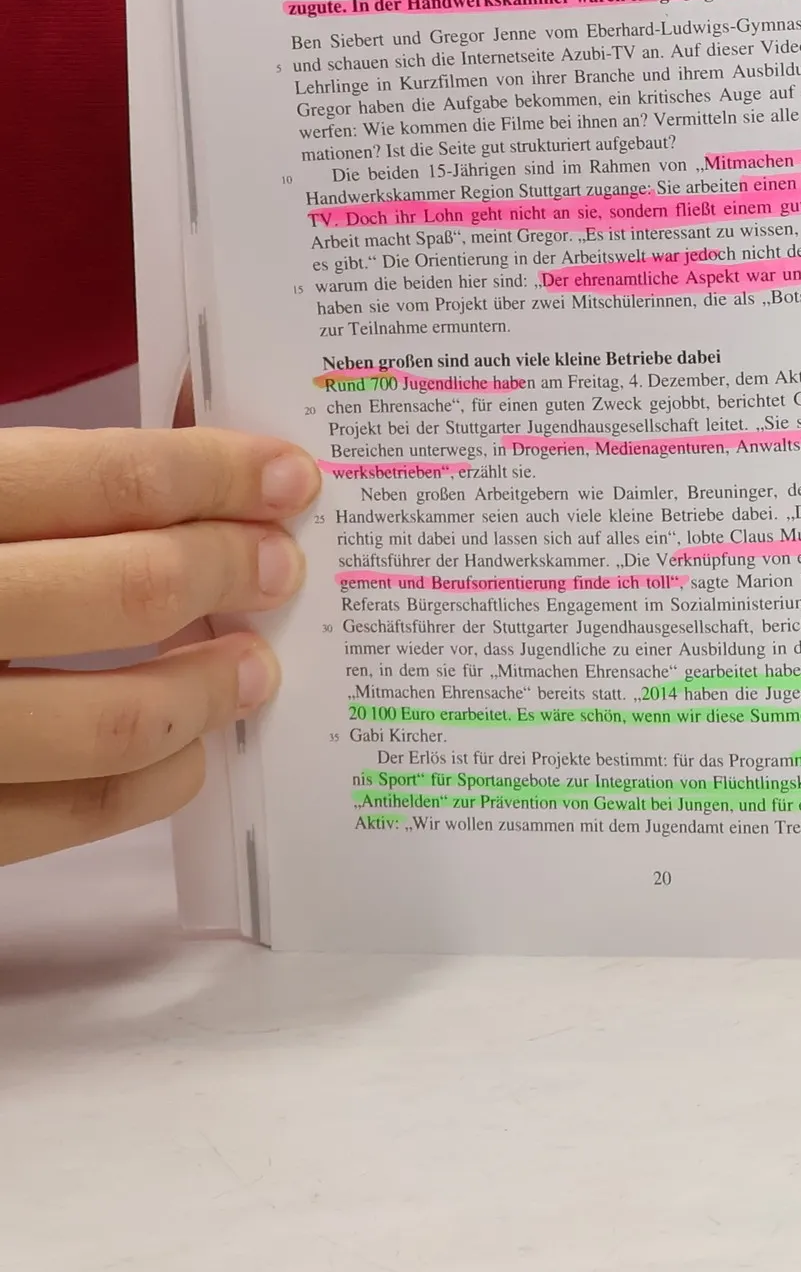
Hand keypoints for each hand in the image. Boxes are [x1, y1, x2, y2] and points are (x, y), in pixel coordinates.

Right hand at [0, 427, 318, 865]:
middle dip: (228, 573)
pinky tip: (187, 752)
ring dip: (208, 690)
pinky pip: (59, 820)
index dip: (218, 473)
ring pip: (108, 722)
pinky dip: (149, 785)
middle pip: (123, 591)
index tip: (290, 478)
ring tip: (253, 665)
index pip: (103, 477)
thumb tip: (194, 451)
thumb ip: (38, 481)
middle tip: (282, 568)